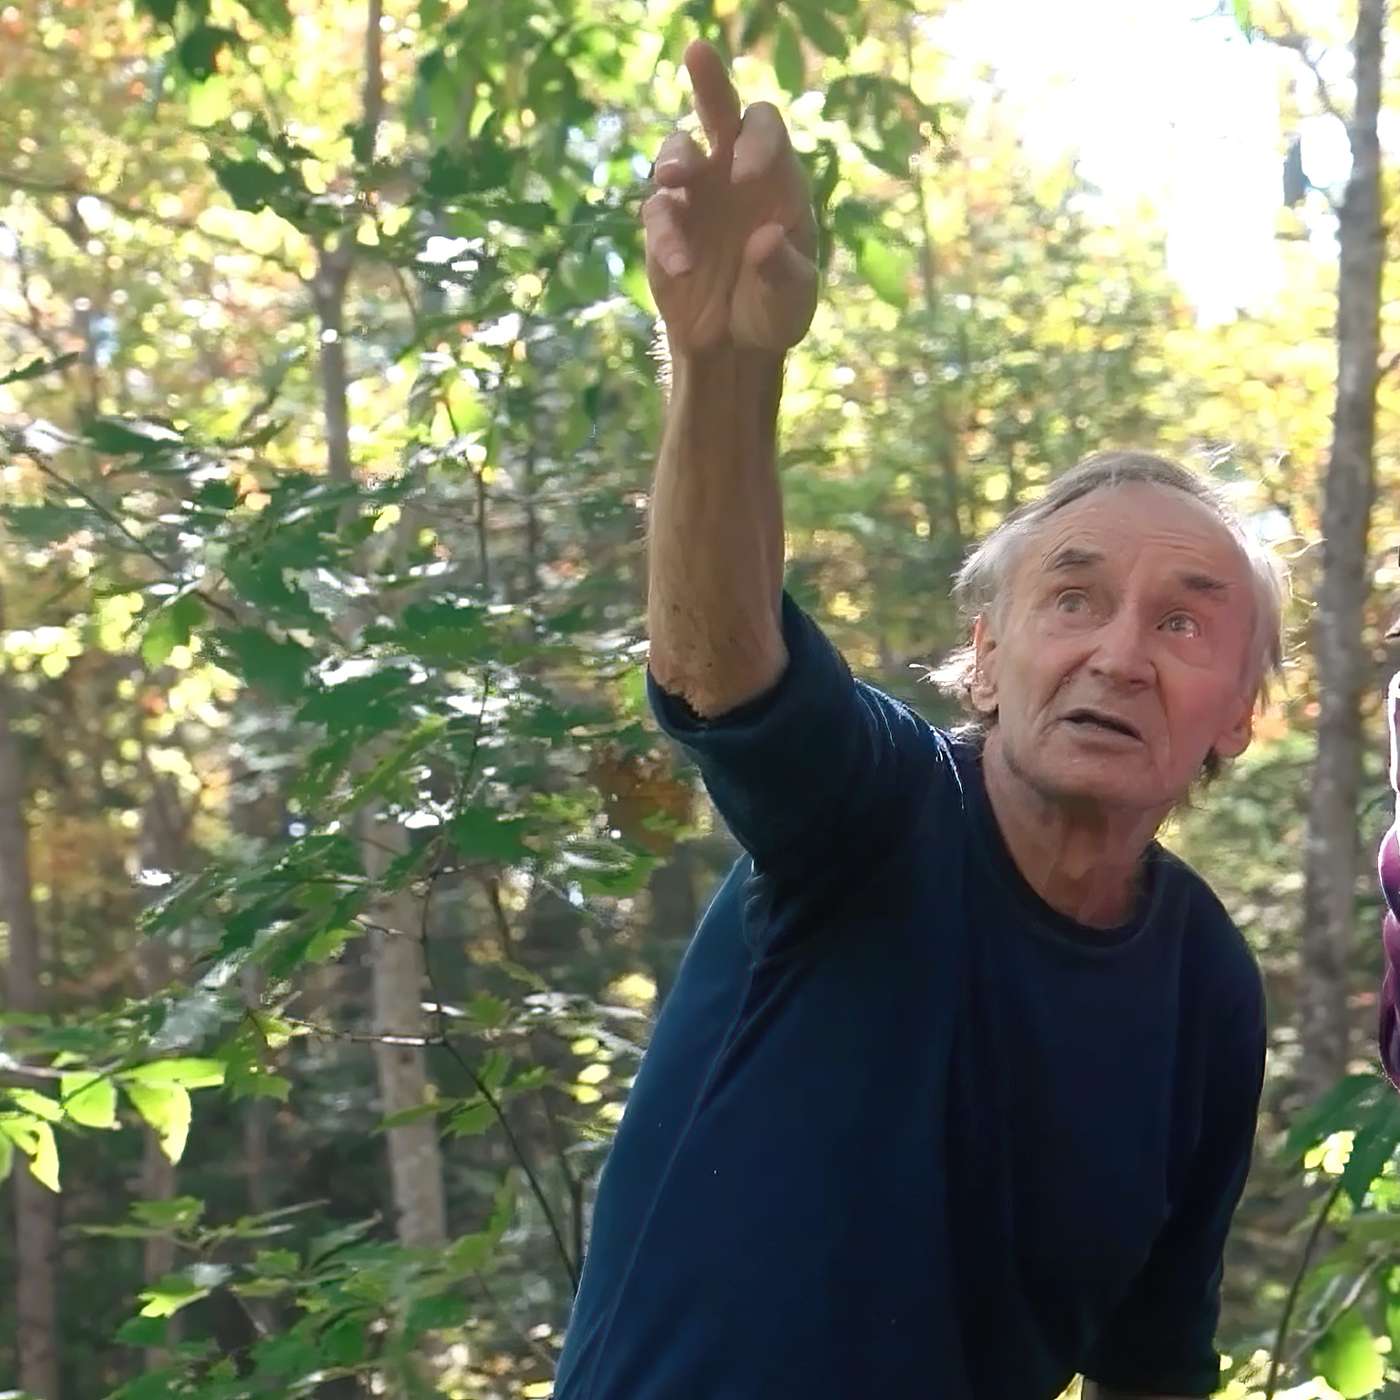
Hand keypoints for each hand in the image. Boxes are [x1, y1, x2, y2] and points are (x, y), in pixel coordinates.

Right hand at [642, 39, 818, 355]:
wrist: (735, 347)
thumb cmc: (774, 310)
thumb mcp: (792, 299)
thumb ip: (784, 271)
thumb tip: (764, 240)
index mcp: (775, 178)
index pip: (764, 130)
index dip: (757, 141)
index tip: (747, 174)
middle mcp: (731, 174)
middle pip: (719, 111)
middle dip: (709, 81)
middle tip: (698, 52)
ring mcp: (695, 197)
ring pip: (676, 154)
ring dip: (673, 161)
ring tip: (673, 182)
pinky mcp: (665, 227)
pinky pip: (658, 216)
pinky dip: (667, 237)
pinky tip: (682, 267)